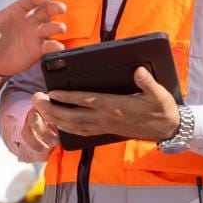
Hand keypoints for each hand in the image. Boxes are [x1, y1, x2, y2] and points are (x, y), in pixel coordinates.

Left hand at [0, 0, 66, 76]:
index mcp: (18, 10)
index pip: (31, 0)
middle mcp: (30, 20)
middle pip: (45, 10)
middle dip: (54, 7)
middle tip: (61, 7)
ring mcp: (36, 34)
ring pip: (50, 27)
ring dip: (57, 27)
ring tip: (61, 28)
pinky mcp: (38, 49)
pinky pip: (49, 46)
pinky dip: (55, 46)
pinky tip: (58, 46)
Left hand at [30, 67, 179, 143]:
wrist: (167, 129)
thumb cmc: (161, 109)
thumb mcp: (158, 93)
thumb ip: (147, 82)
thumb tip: (138, 70)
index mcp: (116, 106)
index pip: (87, 101)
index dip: (68, 98)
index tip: (52, 93)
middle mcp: (106, 118)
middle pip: (73, 116)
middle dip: (52, 110)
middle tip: (36, 102)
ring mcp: (104, 127)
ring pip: (74, 126)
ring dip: (55, 120)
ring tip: (39, 112)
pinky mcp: (105, 131)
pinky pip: (81, 132)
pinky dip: (66, 129)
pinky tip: (57, 125)